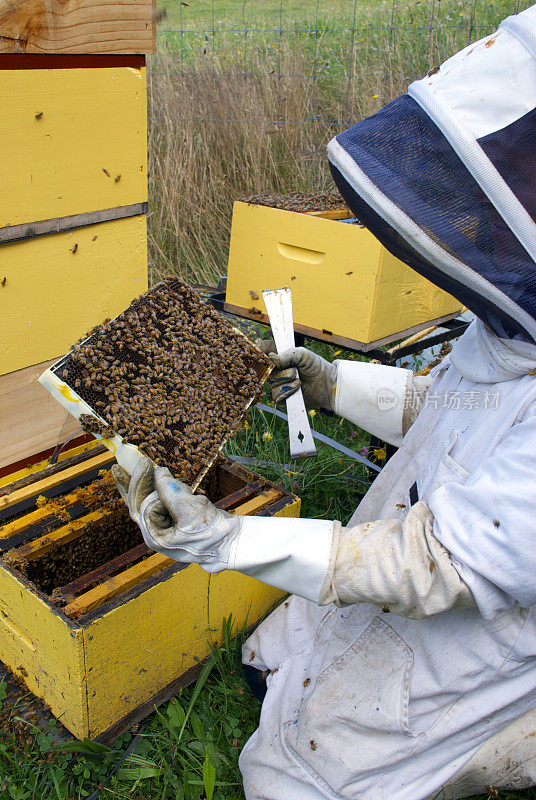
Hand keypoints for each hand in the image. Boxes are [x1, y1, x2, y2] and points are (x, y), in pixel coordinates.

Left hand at [112, 458, 239, 571]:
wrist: (228, 542)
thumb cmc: (212, 531)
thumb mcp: (192, 511)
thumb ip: (172, 492)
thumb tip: (159, 473)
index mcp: (155, 536)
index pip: (144, 505)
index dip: (145, 483)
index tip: (147, 462)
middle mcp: (154, 532)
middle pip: (139, 503)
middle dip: (143, 482)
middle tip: (142, 461)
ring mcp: (161, 526)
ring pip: (148, 500)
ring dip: (154, 484)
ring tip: (160, 473)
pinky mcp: (169, 519)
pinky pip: (157, 501)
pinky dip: (158, 488)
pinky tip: (155, 476)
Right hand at [256, 339, 337, 409]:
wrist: (327, 383)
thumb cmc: (315, 366)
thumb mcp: (303, 354)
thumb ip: (287, 355)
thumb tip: (271, 358)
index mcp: (279, 356)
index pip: (264, 351)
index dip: (260, 350)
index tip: (260, 349)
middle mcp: (276, 370)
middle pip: (266, 370)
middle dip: (280, 371)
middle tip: (294, 371)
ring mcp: (278, 384)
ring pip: (272, 383)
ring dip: (286, 381)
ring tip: (299, 380)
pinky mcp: (282, 397)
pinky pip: (277, 396)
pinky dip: (287, 391)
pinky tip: (297, 388)